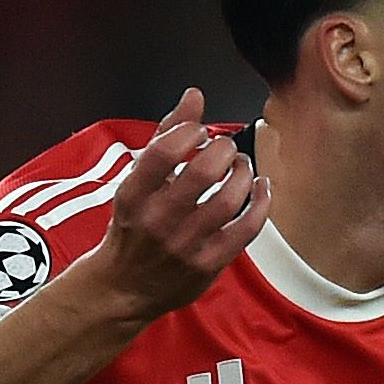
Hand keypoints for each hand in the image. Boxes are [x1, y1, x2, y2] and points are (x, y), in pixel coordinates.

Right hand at [92, 88, 270, 321]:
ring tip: (240, 166)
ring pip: (229, 199)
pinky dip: (260, 203)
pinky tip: (260, 188)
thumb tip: (195, 96)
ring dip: (243, 173)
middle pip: (204, 171)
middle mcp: (158, 220)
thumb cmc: (133, 226)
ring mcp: (184, 245)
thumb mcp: (136, 180)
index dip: (190, 131)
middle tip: (225, 149)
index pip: (165, 150)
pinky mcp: (207, 264)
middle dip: (223, 150)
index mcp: (134, 194)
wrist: (123, 287)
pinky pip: (245, 228)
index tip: (199, 132)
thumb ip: (166, 136)